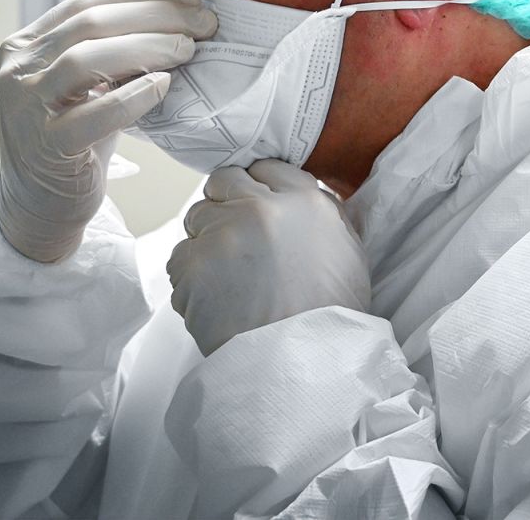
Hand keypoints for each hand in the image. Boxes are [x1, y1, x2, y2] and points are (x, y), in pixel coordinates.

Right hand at [0, 0, 217, 261]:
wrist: (43, 203)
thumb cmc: (77, 138)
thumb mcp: (91, 84)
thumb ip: (116, 50)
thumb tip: (179, 15)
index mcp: (28, 45)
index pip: (88, 3)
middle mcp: (18, 70)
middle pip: (91, 24)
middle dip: (157, 17)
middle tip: (205, 23)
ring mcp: (27, 108)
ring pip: (86, 59)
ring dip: (149, 47)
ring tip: (189, 50)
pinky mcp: (47, 147)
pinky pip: (94, 114)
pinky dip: (134, 96)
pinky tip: (165, 85)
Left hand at [168, 160, 371, 356]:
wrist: (302, 362)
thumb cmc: (330, 313)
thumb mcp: (350, 250)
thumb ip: (326, 214)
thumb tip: (308, 197)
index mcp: (305, 200)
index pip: (266, 166)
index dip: (259, 186)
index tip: (258, 206)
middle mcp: (261, 207)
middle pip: (224, 181)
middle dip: (225, 204)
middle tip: (237, 239)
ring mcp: (223, 233)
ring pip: (196, 218)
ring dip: (207, 241)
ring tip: (229, 278)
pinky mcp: (192, 265)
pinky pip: (179, 259)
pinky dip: (192, 278)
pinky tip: (217, 299)